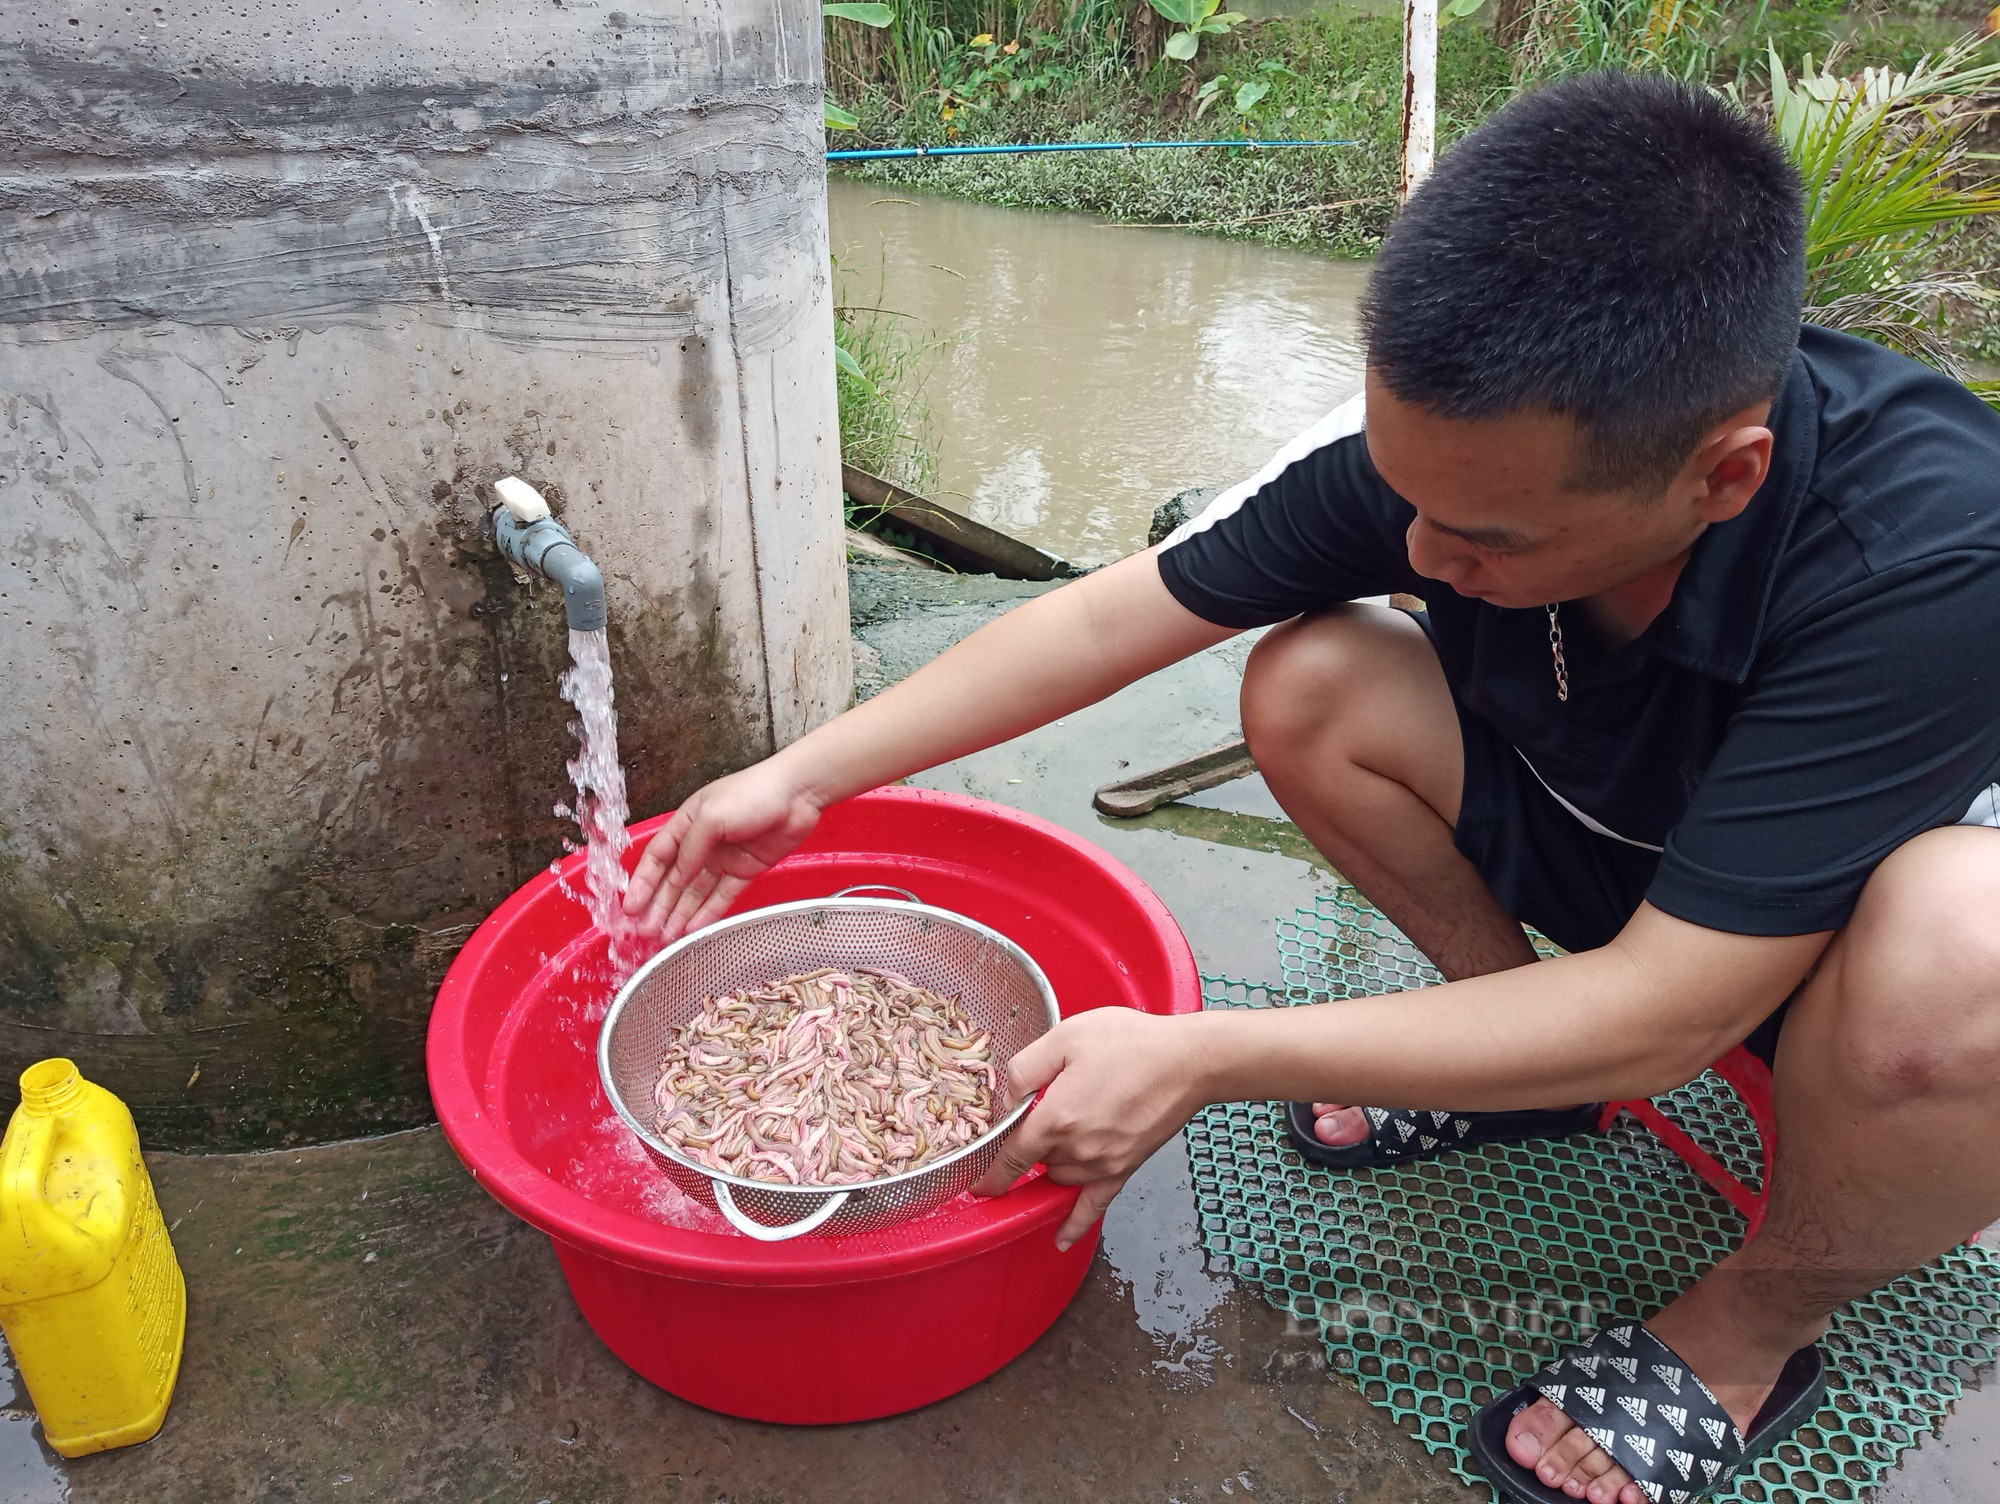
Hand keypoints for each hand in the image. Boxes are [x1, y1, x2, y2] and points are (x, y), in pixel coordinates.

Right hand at [621, 762, 825, 943]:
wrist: (798, 794)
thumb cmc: (753, 793)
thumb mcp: (712, 816)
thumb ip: (691, 848)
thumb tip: (677, 876)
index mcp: (687, 823)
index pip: (657, 857)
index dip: (642, 883)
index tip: (630, 908)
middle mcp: (702, 843)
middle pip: (674, 880)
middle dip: (658, 906)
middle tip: (645, 933)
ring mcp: (724, 858)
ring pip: (696, 893)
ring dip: (679, 915)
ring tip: (664, 939)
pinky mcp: (745, 870)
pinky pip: (722, 896)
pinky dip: (707, 913)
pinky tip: (692, 930)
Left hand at [970, 1007, 1209, 1249]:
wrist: (1188, 1061)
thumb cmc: (1131, 1043)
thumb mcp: (1066, 1036)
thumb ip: (1026, 1067)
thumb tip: (1007, 1096)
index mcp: (1057, 1117)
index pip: (1010, 1156)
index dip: (988, 1173)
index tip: (975, 1183)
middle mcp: (1077, 1149)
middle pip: (1035, 1163)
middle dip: (1029, 1148)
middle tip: (1034, 1120)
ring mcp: (1103, 1164)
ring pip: (1060, 1178)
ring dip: (1051, 1166)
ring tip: (1058, 1141)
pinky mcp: (1125, 1168)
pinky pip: (1094, 1206)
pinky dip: (1074, 1224)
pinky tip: (1062, 1239)